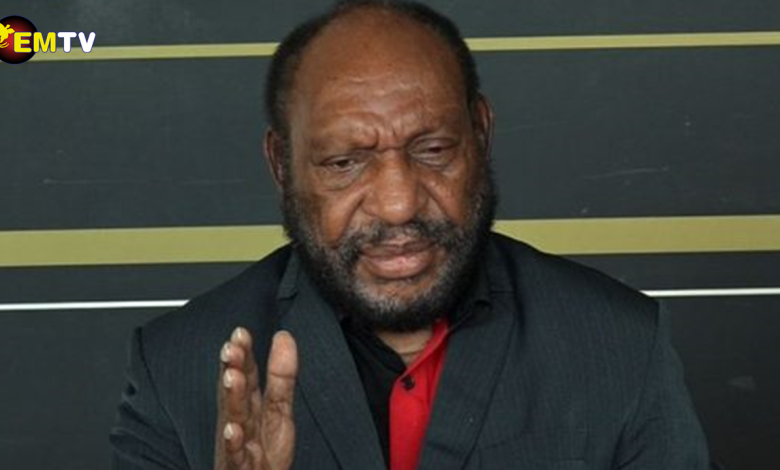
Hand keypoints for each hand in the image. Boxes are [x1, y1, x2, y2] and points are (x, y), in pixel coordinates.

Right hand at [214, 328, 297, 469]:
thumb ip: (282, 375)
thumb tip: (284, 337)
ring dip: (232, 397)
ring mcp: (237, 445)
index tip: (241, 333)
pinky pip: (236, 456)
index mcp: (249, 406)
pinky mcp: (240, 468)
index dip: (243, 353)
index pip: (245, 374)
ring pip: (233, 419)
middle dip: (233, 369)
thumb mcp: (278, 409)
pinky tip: (233, 430)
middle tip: (232, 348)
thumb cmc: (263, 452)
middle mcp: (239, 421)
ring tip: (232, 377)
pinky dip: (234, 444)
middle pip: (236, 391)